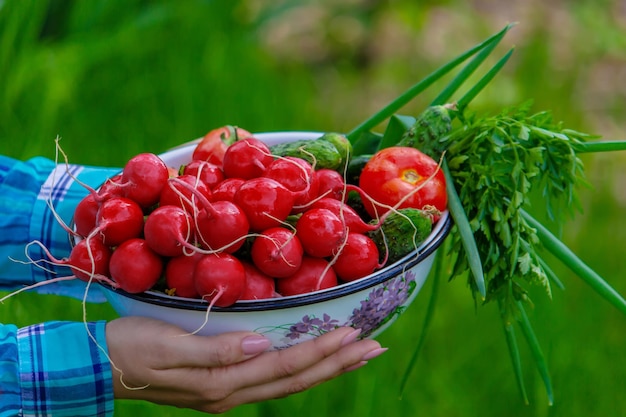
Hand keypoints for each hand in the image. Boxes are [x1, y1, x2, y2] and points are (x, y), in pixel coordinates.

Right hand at [106, 317, 385, 412]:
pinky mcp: (222, 384)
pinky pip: (273, 380)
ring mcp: (228, 391)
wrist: (102, 365)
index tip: (354, 334)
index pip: (285, 365)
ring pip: (289, 382)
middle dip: (338, 363)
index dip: (321, 351)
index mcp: (222, 382)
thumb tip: (261, 344)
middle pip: (296, 379)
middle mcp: (232, 392)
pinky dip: (300, 369)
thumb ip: (216, 350)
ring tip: (357, 354)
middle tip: (375, 346)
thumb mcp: (169, 345)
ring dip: (326, 367)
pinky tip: (313, 361)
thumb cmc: (131, 348)